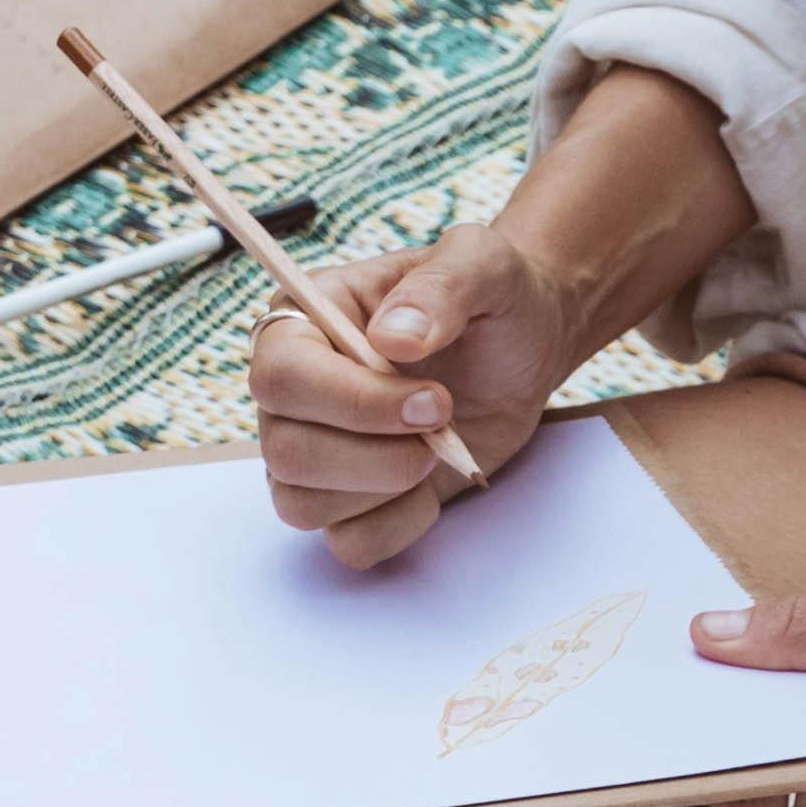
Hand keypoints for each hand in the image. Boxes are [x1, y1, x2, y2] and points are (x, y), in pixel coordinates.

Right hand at [253, 227, 594, 568]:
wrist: (525, 346)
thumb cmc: (493, 296)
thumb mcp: (482, 264)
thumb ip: (440, 287)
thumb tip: (393, 338)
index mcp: (302, 321)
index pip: (280, 377)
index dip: (351, 402)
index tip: (433, 401)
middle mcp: (296, 390)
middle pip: (285, 452)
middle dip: (377, 455)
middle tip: (446, 420)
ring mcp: (315, 449)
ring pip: (303, 505)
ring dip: (385, 490)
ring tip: (438, 449)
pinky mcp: (351, 499)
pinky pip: (348, 542)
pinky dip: (399, 526)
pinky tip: (432, 486)